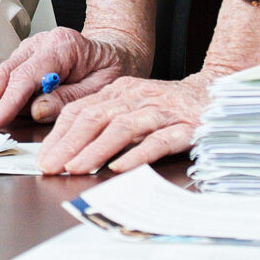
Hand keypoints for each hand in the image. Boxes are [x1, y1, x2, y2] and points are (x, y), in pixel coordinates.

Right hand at [0, 27, 144, 129]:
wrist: (116, 51)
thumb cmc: (112, 68)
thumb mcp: (102, 87)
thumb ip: (69, 99)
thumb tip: (36, 111)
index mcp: (62, 45)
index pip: (26, 76)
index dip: (6, 102)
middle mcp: (40, 43)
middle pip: (4, 73)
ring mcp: (29, 50)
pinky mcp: (25, 60)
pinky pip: (6, 78)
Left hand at [33, 74, 212, 174]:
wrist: (216, 95)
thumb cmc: (168, 106)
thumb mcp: (131, 106)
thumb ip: (105, 121)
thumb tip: (68, 149)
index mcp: (119, 92)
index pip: (81, 111)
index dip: (59, 134)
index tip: (43, 156)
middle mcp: (136, 98)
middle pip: (95, 118)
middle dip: (69, 144)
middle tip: (50, 165)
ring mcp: (161, 111)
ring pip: (121, 128)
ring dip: (95, 150)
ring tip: (76, 168)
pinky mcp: (186, 127)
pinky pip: (158, 141)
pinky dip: (137, 154)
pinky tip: (120, 168)